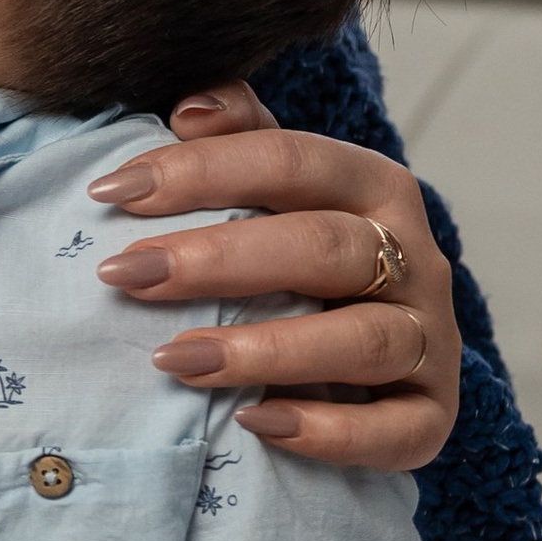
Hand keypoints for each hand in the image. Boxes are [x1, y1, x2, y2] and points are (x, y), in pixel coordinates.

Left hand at [89, 81, 458, 473]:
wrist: (375, 352)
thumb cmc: (299, 254)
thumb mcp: (273, 186)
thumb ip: (238, 138)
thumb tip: (190, 107)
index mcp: (373, 185)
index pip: (290, 161)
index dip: (200, 171)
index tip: (109, 193)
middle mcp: (415, 257)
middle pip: (324, 248)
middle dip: (216, 260)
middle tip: (123, 275)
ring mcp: (430, 339)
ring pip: (362, 339)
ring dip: (264, 350)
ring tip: (172, 359)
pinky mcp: (433, 415)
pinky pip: (395, 429)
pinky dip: (327, 432)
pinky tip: (253, 421)